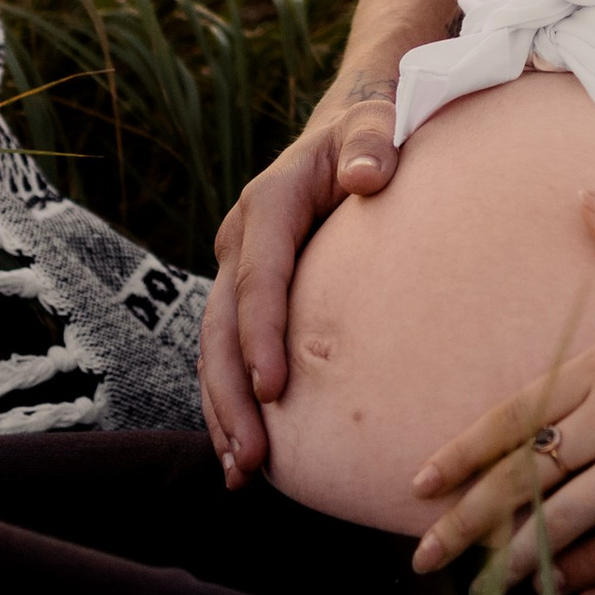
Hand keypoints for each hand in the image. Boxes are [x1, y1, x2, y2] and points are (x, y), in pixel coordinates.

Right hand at [199, 70, 402, 481]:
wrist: (348, 128)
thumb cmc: (372, 131)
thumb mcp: (378, 121)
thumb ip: (374, 142)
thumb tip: (369, 175)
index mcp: (271, 201)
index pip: (260, 276)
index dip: (261, 333)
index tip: (274, 387)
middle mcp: (242, 240)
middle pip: (222, 325)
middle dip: (231, 395)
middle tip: (250, 458)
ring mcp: (239, 269)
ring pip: (215, 349)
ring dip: (224, 411)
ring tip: (240, 473)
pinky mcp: (249, 294)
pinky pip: (230, 352)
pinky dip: (231, 401)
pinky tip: (244, 452)